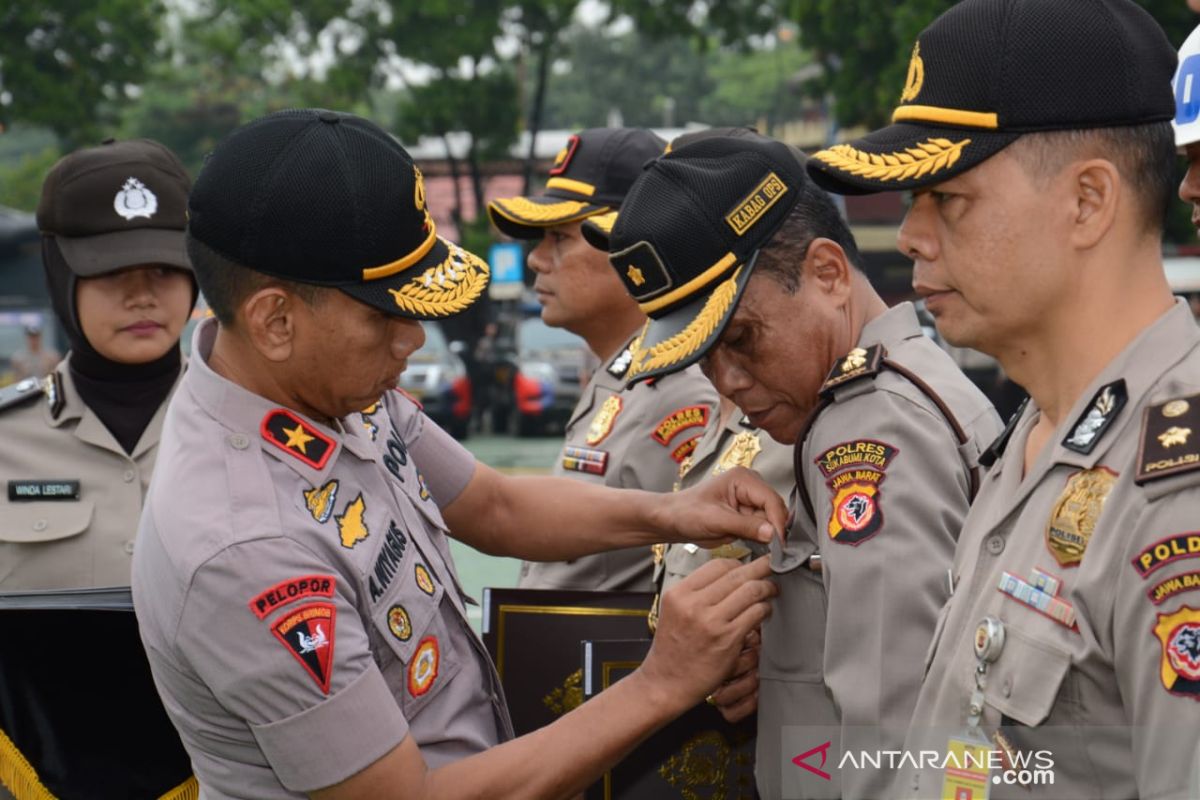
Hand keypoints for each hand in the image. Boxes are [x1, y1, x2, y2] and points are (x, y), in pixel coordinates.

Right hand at [638, 557, 775, 714]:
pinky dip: (765, 609)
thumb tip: (726, 576)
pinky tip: (765, 611)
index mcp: (679, 593)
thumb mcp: (674, 611)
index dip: (738, 563)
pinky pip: (755, 613)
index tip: (747, 567)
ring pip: (750, 591)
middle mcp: (693, 604)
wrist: (666, 683)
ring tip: (771, 590)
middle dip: (760, 567)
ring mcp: (711, 622)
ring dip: (767, 588)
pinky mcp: (727, 639)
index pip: (717, 565)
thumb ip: (695, 593)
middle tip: (772, 565)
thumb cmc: (672, 649)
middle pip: (736, 574)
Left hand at [664, 467, 786, 546]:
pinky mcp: (747, 516)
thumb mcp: (715, 520)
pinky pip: (762, 529)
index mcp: (743, 478)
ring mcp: (750, 502)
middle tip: (775, 551)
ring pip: (771, 522)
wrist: (672, 521)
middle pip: (775, 510)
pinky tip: (753, 544)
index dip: (778, 522)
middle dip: (775, 530)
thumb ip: (745, 526)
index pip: (770, 499)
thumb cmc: (685, 512)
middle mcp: (750, 487)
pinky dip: (761, 539)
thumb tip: (772, 533)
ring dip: (767, 536)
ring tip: (759, 547)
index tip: (780, 542)